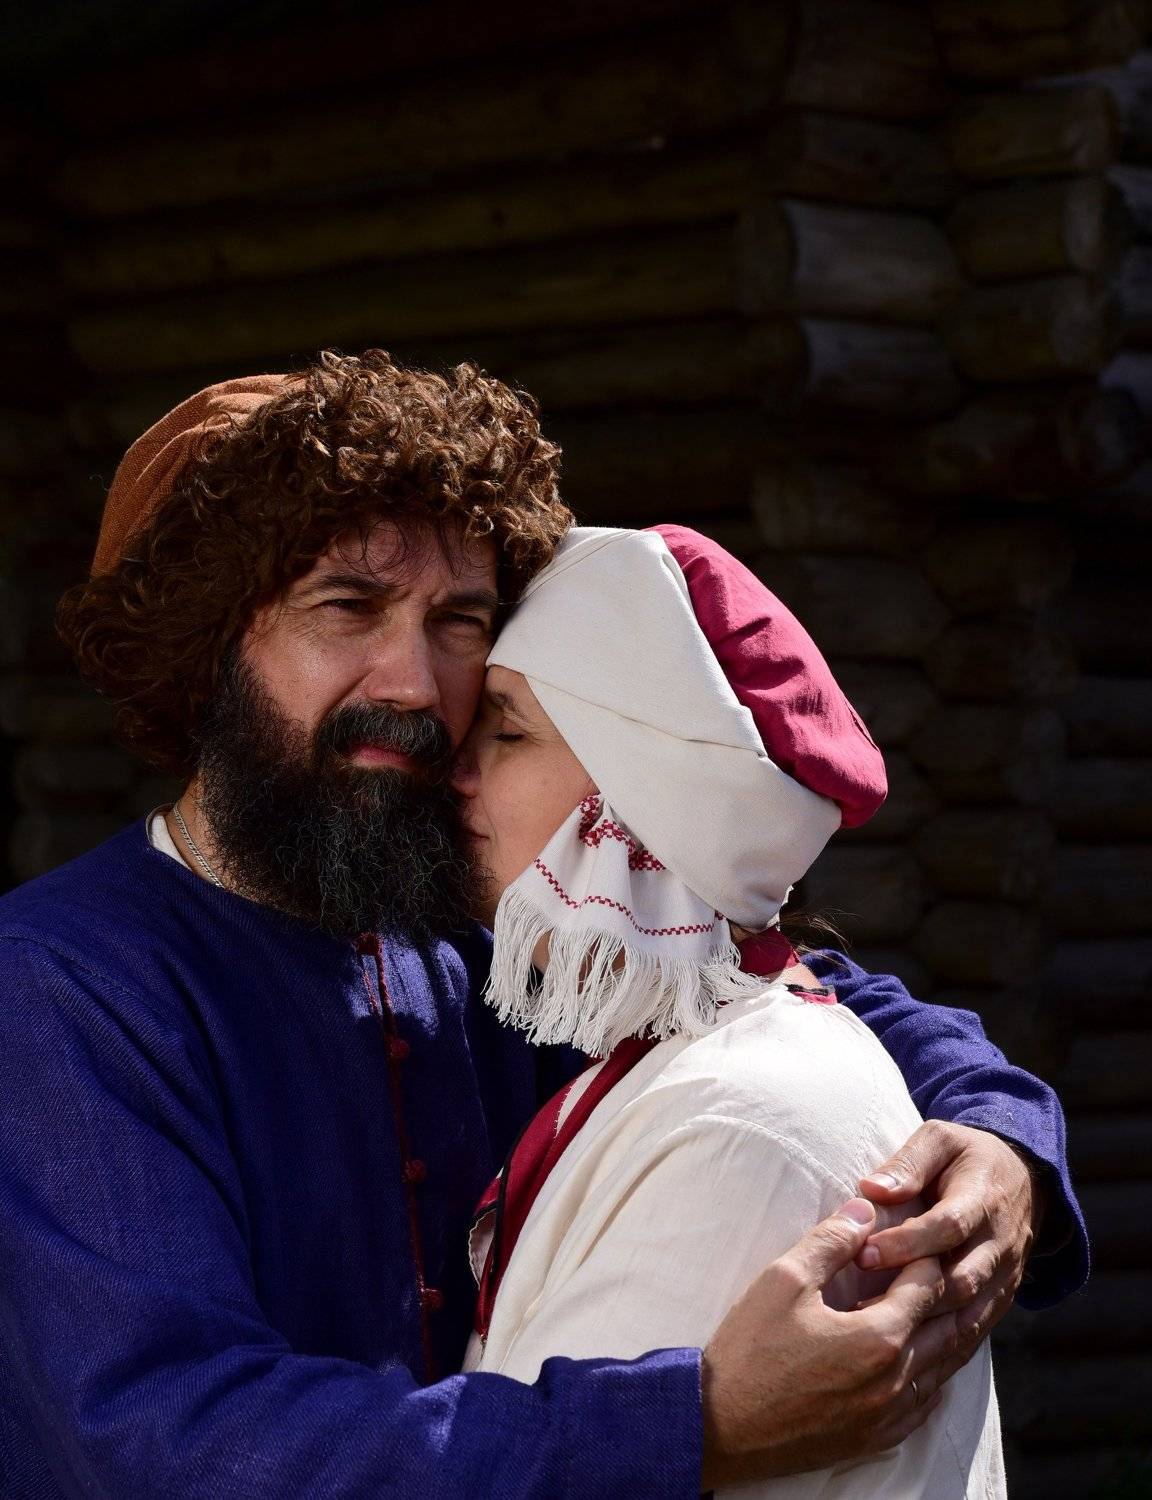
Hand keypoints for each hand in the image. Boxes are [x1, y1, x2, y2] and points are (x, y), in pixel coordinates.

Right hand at [700, 1198, 957, 1487]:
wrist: (722, 1429)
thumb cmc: (750, 1351)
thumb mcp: (783, 1280)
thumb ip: (831, 1241)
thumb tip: (865, 1210)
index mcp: (879, 1337)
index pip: (929, 1284)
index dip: (929, 1252)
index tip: (923, 1231)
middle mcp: (896, 1379)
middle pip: (948, 1326)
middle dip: (949, 1289)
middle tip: (945, 1260)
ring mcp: (889, 1415)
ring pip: (943, 1368)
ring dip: (947, 1330)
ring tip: (945, 1301)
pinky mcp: (876, 1438)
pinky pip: (925, 1404)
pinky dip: (934, 1373)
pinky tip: (925, 1358)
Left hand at [857, 1121, 1043, 1381]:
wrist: (1024, 1180)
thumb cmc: (966, 1157)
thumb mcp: (940, 1139)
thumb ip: (909, 1163)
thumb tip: (872, 1189)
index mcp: (983, 1199)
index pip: (947, 1226)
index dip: (906, 1243)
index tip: (863, 1253)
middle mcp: (1000, 1244)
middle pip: (961, 1279)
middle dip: (913, 1292)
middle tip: (860, 1304)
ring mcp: (1006, 1277)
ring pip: (970, 1315)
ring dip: (927, 1330)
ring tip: (876, 1341)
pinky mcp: (1002, 1300)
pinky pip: (976, 1332)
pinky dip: (946, 1351)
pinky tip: (907, 1362)